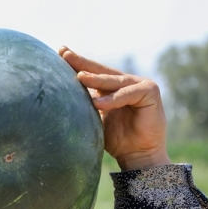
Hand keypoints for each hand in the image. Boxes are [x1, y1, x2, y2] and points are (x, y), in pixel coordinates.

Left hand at [59, 47, 170, 170]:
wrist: (137, 155)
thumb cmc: (115, 139)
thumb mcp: (94, 118)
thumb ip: (84, 104)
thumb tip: (57, 94)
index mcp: (110, 87)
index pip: (91, 73)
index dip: (77, 63)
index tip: (59, 52)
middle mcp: (125, 82)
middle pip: (100, 71)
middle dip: (82, 63)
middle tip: (65, 54)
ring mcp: (139, 85)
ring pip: (113, 81)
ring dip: (95, 79)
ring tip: (79, 77)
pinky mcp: (150, 92)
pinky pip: (128, 94)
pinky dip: (113, 99)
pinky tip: (98, 103)